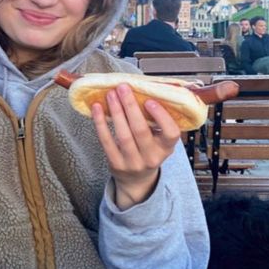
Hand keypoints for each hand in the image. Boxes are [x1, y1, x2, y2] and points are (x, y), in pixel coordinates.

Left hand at [91, 83, 180, 209]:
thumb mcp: (160, 140)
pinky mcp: (116, 164)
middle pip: (141, 131)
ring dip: (115, 112)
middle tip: (123, 88)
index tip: (150, 100)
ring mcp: (133, 162)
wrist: (137, 180)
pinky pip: (106, 141)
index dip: (161, 117)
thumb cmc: (149, 151)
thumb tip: (143, 89)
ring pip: (123, 135)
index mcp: (166, 148)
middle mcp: (152, 157)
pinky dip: (100, 123)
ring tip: (111, 94)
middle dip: (130, 107)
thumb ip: (156, 121)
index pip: (171, 133)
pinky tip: (97, 108)